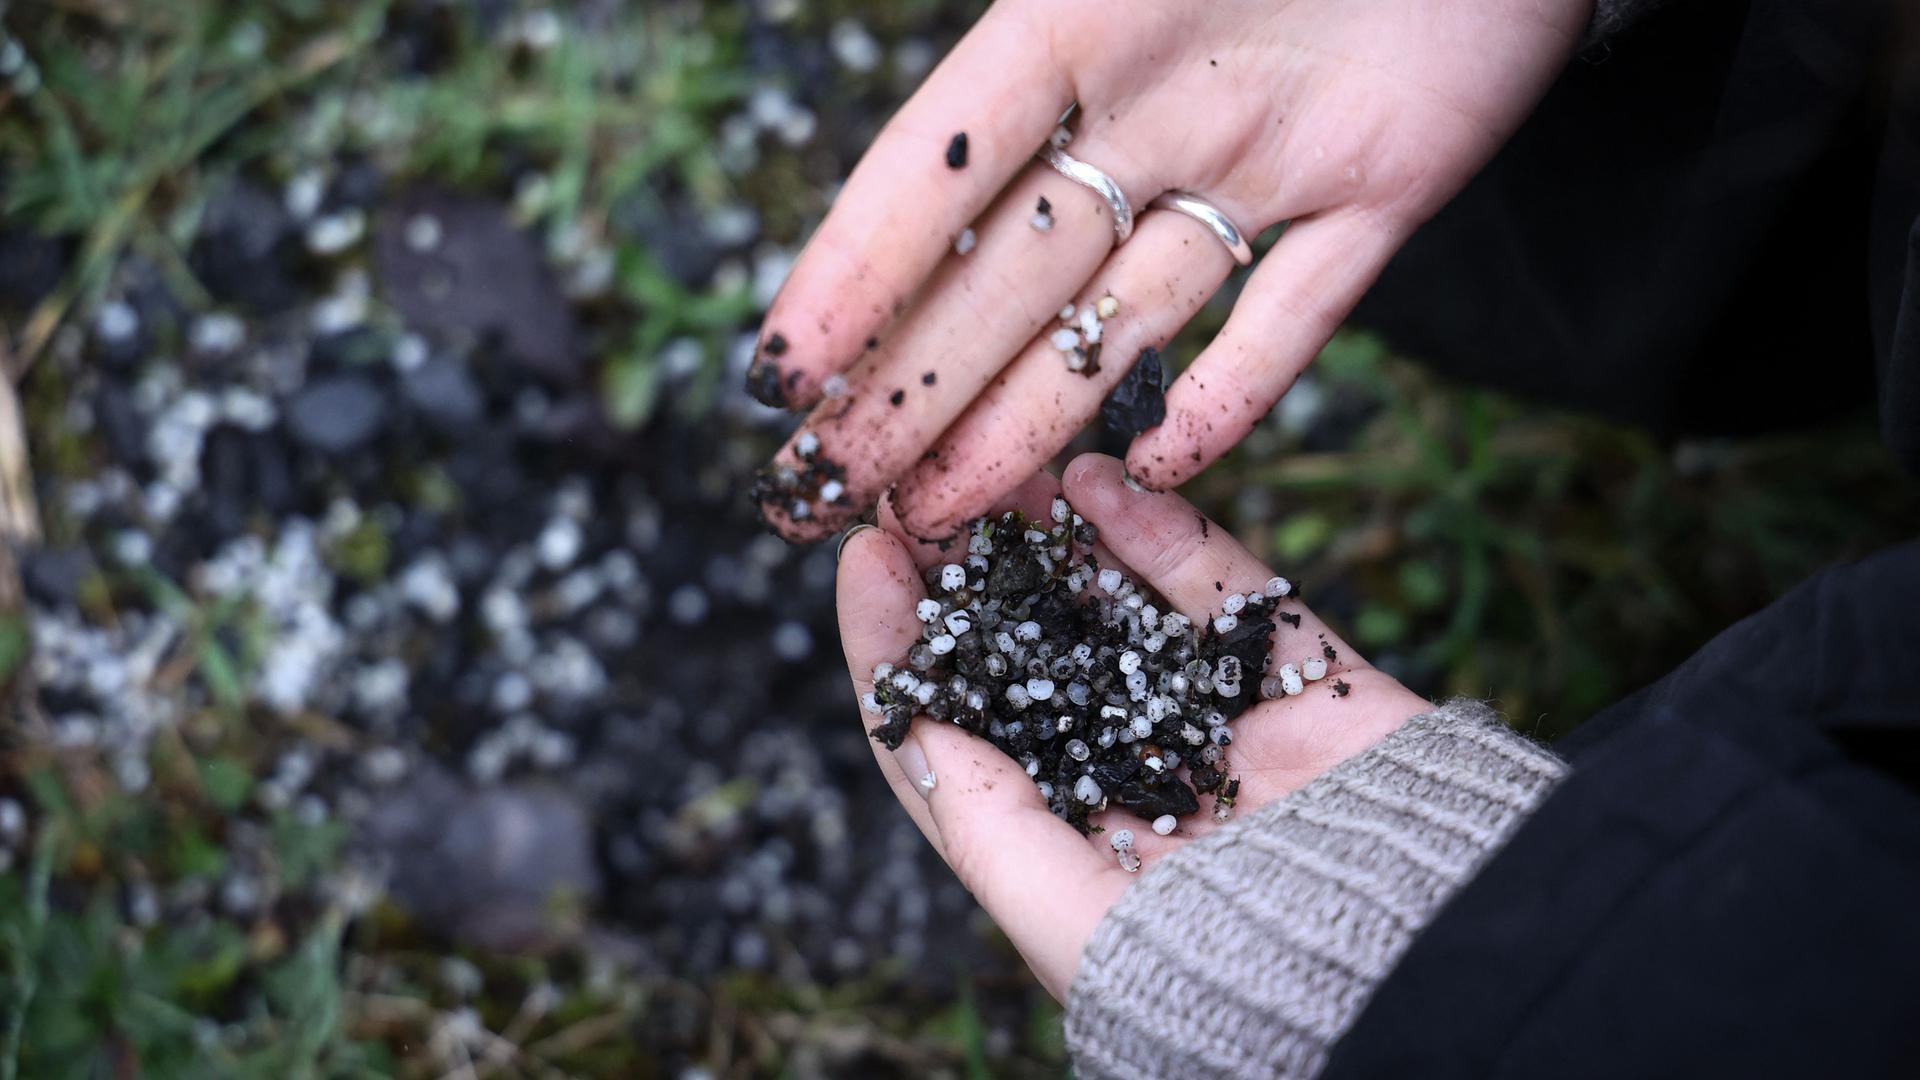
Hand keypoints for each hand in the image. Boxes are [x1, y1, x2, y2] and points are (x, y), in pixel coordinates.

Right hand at [753, 0, 1591, 541]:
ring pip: (1124, 312)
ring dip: (1031, 412)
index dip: (851, 273)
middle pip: (1010, 271)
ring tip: (947, 506)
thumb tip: (952, 110)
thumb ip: (1054, 7)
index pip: (937, 168)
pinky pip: (1294, 311)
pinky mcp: (1376, 193)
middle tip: (832, 489)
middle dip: (915, 384)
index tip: (782, 375)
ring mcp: (1259, 159)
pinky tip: (1154, 463)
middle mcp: (1153, 103)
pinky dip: (1234, 389)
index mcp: (1079, 19)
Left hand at [835, 453, 1430, 998]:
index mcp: (1066, 856)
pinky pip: (1224, 595)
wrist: (1431, 966)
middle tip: (930, 487)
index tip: (865, 557)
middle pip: (1028, 662)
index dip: (899, 651)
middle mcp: (1134, 785)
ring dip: (1056, 539)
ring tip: (1003, 465)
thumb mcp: (1076, 921)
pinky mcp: (1300, 689)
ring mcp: (1219, 730)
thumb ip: (990, 826)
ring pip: (1120, 613)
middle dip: (974, 577)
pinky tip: (1102, 481)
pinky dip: (1164, 538)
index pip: (953, 743)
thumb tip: (913, 724)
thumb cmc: (1238, 979)